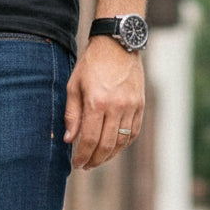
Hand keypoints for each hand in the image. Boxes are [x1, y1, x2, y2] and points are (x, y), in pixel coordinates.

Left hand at [64, 36, 144, 169]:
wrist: (117, 43)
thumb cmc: (91, 64)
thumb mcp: (74, 86)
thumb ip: (71, 115)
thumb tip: (69, 140)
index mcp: (97, 102)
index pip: (89, 140)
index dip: (82, 156)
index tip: (77, 164)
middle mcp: (117, 106)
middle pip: (106, 145)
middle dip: (94, 160)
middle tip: (86, 166)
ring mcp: (131, 106)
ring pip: (121, 142)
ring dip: (109, 156)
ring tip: (98, 160)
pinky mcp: (140, 105)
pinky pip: (133, 132)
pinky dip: (123, 145)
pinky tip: (113, 149)